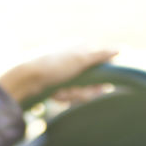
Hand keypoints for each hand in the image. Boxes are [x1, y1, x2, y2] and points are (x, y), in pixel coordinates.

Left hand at [0, 45, 117, 104]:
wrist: (24, 79)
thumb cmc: (53, 65)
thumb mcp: (79, 58)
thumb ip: (101, 54)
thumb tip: (121, 48)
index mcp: (81, 48)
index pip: (103, 66)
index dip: (102, 79)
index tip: (101, 86)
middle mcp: (75, 60)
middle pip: (93, 82)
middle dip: (84, 90)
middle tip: (74, 90)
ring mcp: (66, 73)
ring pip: (82, 91)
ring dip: (73, 95)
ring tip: (60, 92)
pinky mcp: (58, 85)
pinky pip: (70, 95)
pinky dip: (64, 97)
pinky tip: (55, 95)